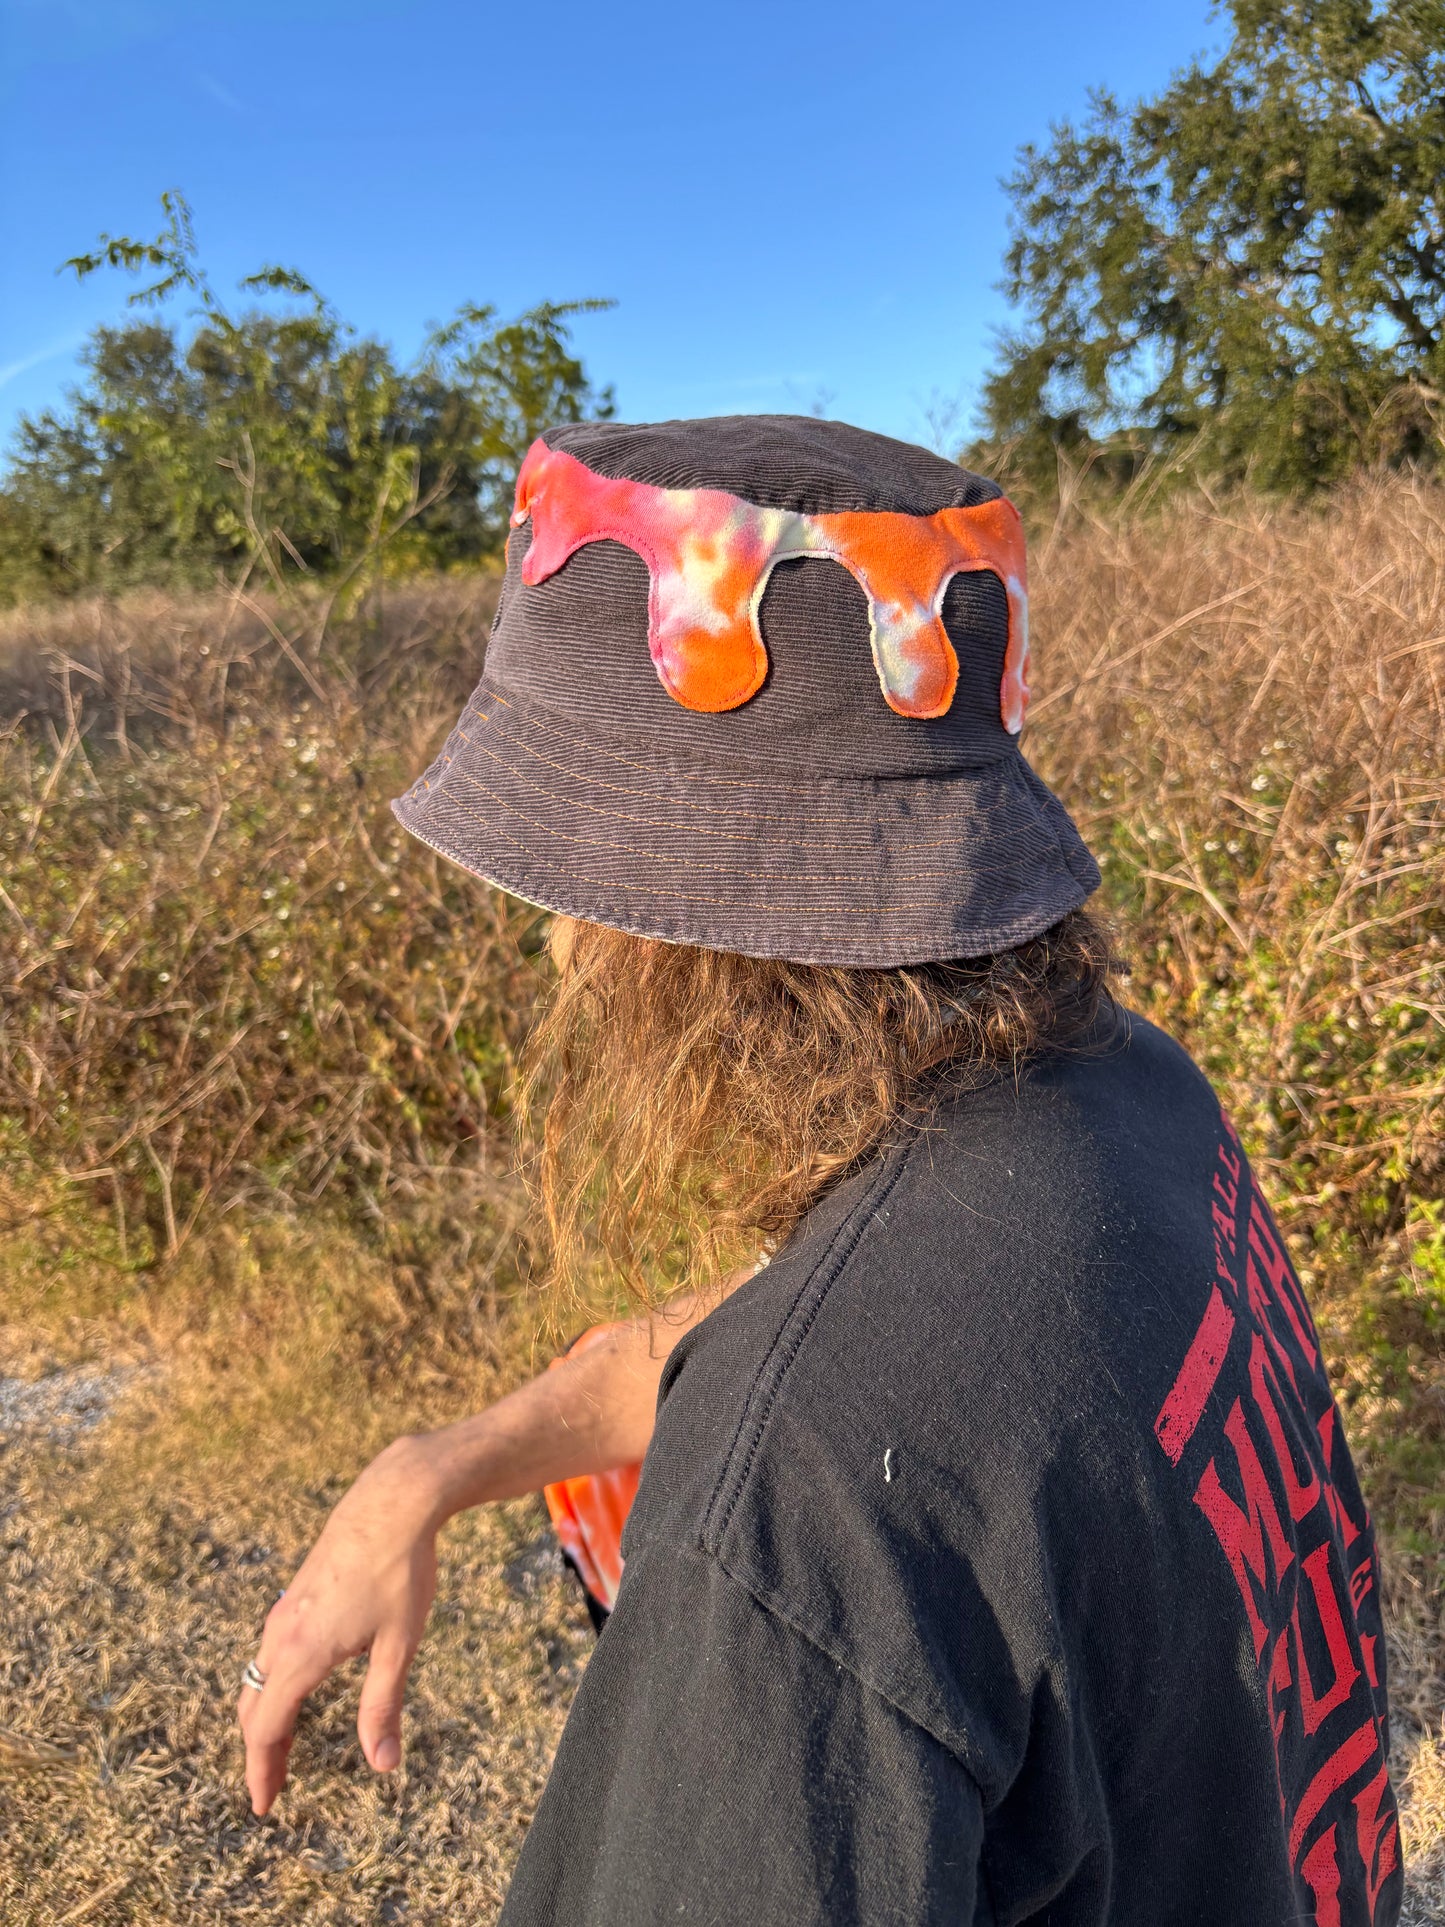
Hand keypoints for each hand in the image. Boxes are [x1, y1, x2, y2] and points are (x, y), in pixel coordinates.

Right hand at [237, 1437, 444, 1815]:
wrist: (393, 1500)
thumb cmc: (401, 1571)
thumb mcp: (399, 1644)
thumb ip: (383, 1706)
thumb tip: (382, 1765)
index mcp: (302, 1652)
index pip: (264, 1728)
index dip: (261, 1771)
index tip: (264, 1806)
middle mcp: (283, 1632)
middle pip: (253, 1706)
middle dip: (260, 1751)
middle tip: (273, 1788)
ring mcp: (286, 1609)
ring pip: (259, 1675)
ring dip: (265, 1716)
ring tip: (282, 1747)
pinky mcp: (297, 1593)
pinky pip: (270, 1650)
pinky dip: (272, 1683)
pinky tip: (295, 1687)